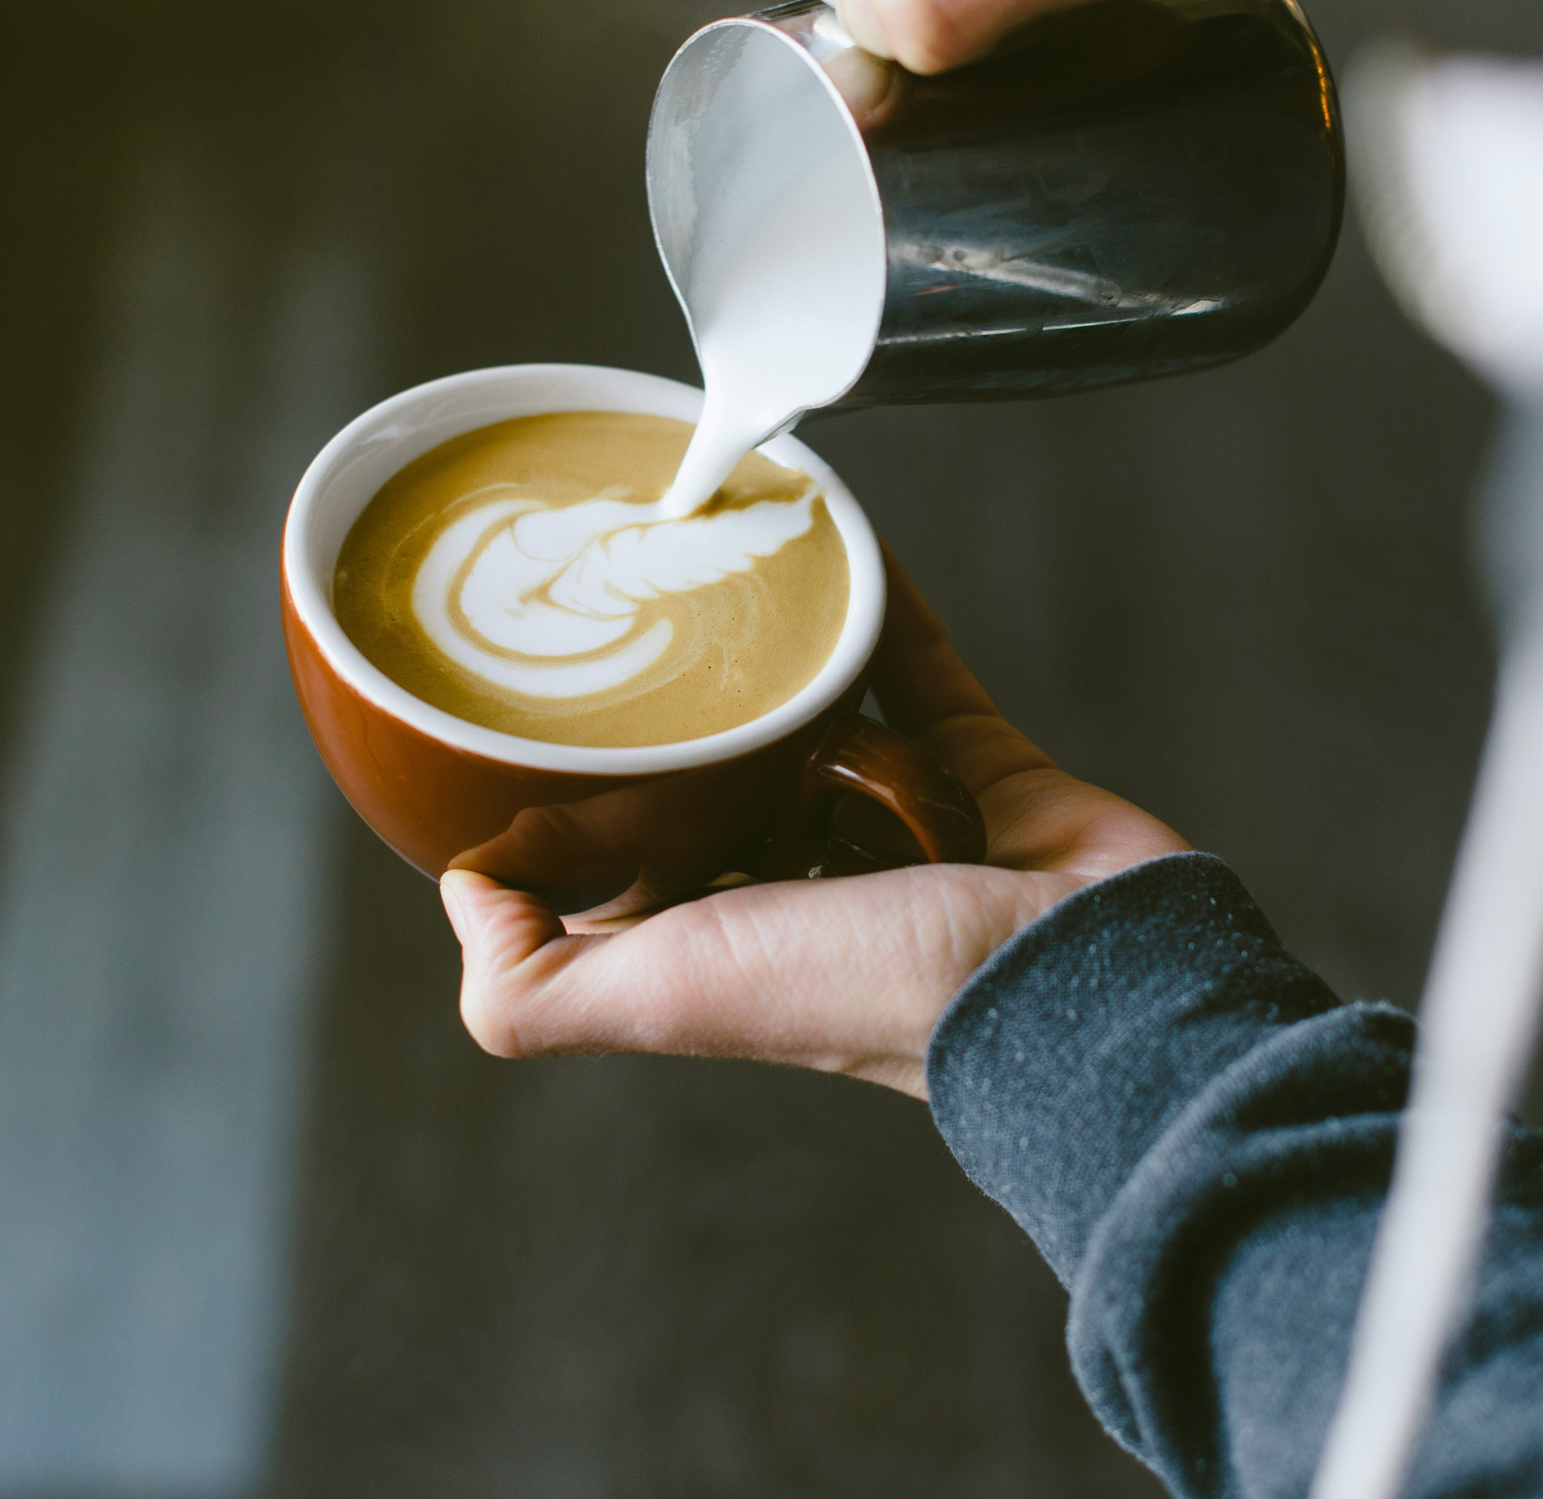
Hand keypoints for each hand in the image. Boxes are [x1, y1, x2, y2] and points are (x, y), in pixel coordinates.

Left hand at [440, 560, 1189, 1098]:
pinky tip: (846, 545)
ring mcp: (897, 826)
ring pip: (817, 716)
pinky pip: (921, 668)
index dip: (575, 803)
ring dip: (778, 648)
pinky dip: (888, 608)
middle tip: (626, 605)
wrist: (1075, 974)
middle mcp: (804, 886)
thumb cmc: (874, 989)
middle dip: (676, 709)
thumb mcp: (662, 997)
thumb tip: (468, 894)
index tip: (531, 714)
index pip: (624, 867)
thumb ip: (531, 989)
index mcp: (723, 940)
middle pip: (717, 779)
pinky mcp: (981, 772)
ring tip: (726, 563)